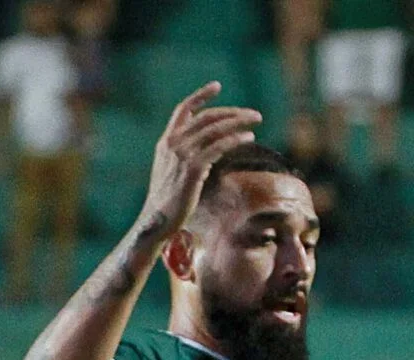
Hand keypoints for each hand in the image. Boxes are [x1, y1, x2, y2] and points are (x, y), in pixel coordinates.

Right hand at [138, 83, 260, 240]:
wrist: (157, 219)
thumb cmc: (169, 199)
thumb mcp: (173, 170)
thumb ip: (187, 154)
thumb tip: (210, 148)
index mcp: (166, 141)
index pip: (183, 109)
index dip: (200, 95)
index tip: (217, 86)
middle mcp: (172, 143)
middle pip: (206, 117)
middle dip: (232, 112)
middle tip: (253, 114)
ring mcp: (181, 155)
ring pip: (214, 129)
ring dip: (238, 122)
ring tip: (255, 122)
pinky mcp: (192, 169)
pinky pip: (218, 147)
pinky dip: (234, 139)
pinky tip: (248, 137)